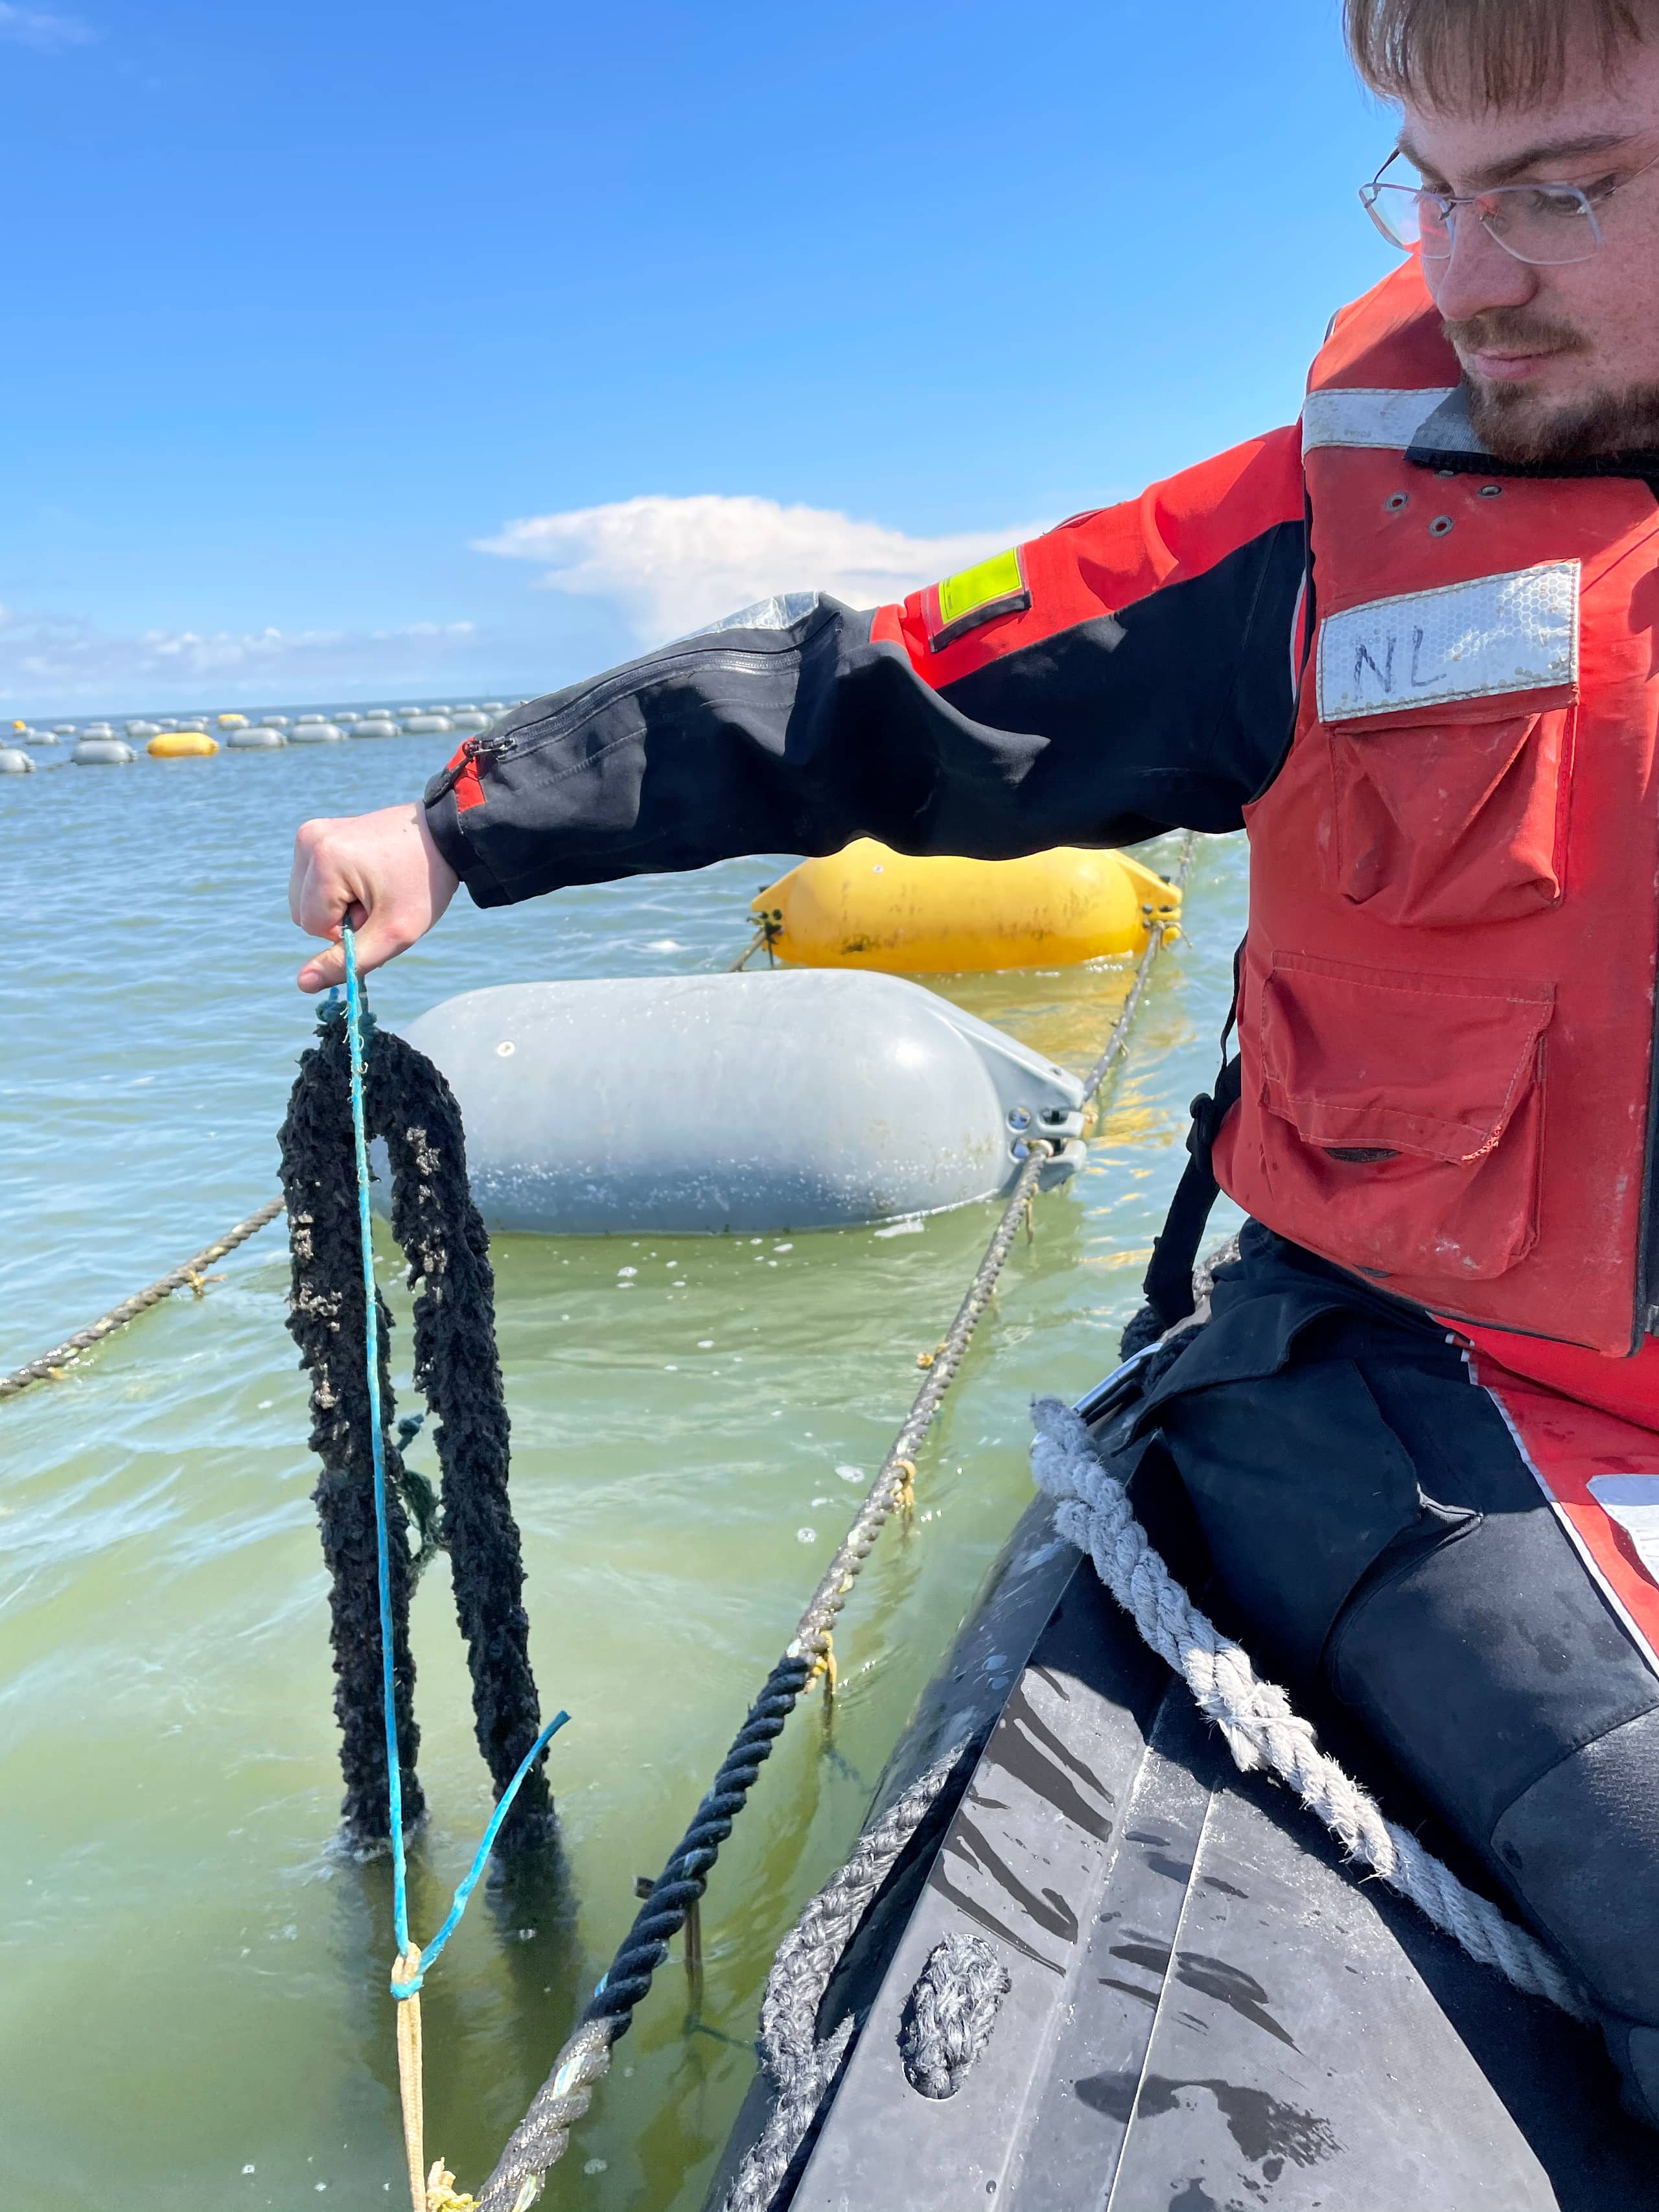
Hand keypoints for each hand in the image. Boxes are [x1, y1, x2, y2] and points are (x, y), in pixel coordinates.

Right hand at [290, 802, 459, 992]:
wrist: (444, 836)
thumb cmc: (424, 883)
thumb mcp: (393, 932)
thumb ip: (348, 962)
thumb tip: (302, 984)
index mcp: (324, 860)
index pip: (314, 927)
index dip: (351, 931)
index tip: (381, 910)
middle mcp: (310, 841)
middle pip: (304, 913)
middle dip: (341, 918)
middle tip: (380, 900)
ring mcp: (311, 833)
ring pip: (305, 900)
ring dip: (338, 906)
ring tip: (374, 888)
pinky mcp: (317, 833)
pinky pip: (312, 882)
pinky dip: (336, 890)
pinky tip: (366, 876)